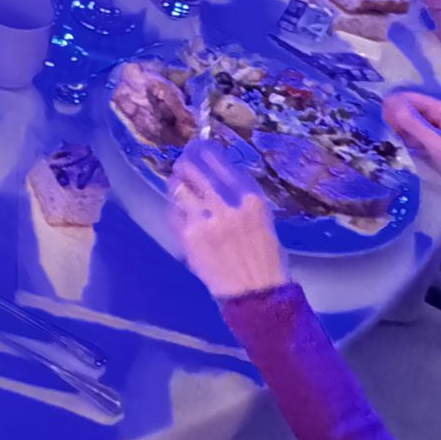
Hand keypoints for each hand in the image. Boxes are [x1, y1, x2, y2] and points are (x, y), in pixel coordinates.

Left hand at [169, 143, 288, 299]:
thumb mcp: (263, 219)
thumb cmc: (265, 256)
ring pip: (180, 190)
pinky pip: (175, 213)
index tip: (198, 147)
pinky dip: (176, 209)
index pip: (221, 163)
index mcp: (250, 199)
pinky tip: (179, 210)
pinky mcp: (189, 237)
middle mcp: (226, 205)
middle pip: (196, 171)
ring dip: (177, 185)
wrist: (256, 292)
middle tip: (182, 163)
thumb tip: (219, 177)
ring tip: (178, 184)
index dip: (205, 152)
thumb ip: (241, 199)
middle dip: (186, 164)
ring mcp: (205, 220)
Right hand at [380, 91, 440, 200]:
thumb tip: (389, 101)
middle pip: (416, 107)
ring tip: (417, 151)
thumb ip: (414, 124)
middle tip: (403, 144)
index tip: (383, 128)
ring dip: (413, 133)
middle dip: (404, 124)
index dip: (394, 109)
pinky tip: (424, 151)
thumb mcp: (439, 148)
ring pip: (422, 118)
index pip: (411, 97)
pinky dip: (424, 137)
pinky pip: (431, 126)